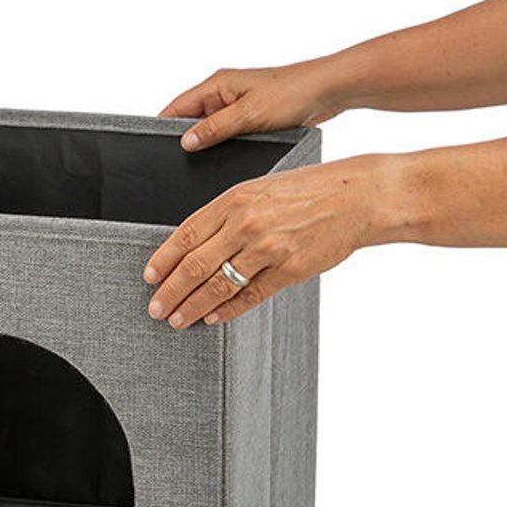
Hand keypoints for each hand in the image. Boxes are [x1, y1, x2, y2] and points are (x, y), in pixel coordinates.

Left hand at [143, 155, 394, 326]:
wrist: (356, 197)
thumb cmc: (312, 189)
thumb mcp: (262, 187)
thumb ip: (231, 211)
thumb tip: (201, 242)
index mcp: (236, 199)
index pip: (187, 234)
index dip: (163, 259)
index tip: (150, 277)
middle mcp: (247, 224)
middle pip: (195, 265)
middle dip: (171, 291)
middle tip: (156, 308)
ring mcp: (268, 248)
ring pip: (218, 285)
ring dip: (193, 306)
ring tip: (178, 319)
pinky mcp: (289, 269)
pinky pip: (250, 295)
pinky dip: (228, 310)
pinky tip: (213, 318)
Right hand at [159, 59, 346, 150]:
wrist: (327, 91)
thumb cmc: (292, 92)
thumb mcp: (248, 115)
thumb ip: (214, 129)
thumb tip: (185, 141)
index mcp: (218, 84)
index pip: (178, 106)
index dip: (164, 124)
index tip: (151, 145)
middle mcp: (225, 93)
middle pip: (194, 120)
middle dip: (188, 139)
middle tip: (180, 164)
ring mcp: (240, 106)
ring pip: (214, 129)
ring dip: (211, 144)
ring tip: (206, 163)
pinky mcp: (254, 117)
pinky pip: (232, 133)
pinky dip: (229, 145)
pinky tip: (231, 160)